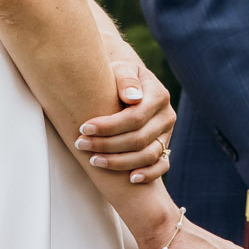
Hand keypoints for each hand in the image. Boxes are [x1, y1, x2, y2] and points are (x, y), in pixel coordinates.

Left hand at [77, 51, 173, 183]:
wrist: (130, 85)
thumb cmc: (120, 77)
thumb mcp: (122, 69)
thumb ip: (126, 79)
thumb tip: (132, 98)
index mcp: (159, 95)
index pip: (134, 117)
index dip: (108, 126)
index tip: (83, 128)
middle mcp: (167, 116)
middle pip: (138, 139)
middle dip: (107, 145)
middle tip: (81, 145)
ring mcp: (167, 134)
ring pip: (148, 155)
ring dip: (120, 162)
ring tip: (93, 160)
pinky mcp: (165, 147)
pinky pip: (162, 166)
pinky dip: (149, 174)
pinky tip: (130, 179)